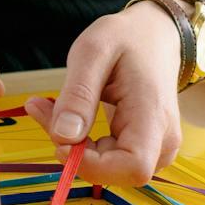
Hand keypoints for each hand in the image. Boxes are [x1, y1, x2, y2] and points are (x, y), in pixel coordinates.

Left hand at [24, 4, 183, 185]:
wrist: (153, 34)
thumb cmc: (126, 38)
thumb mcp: (93, 52)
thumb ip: (78, 94)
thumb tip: (63, 137)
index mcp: (153, 115)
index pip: (132, 166)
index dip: (93, 166)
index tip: (60, 140)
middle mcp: (163, 139)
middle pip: (115, 170)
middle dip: (73, 150)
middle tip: (42, 109)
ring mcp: (157, 147)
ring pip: (108, 167)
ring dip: (73, 146)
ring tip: (49, 107)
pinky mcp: (143, 147)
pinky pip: (108, 158)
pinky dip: (81, 143)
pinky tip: (65, 115)